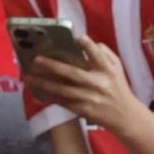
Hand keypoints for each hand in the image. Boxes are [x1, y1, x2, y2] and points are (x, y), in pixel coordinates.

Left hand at [26, 36, 141, 132]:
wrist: (124, 115)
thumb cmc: (118, 88)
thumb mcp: (117, 68)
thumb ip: (105, 54)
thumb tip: (90, 42)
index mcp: (107, 70)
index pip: (98, 55)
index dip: (88, 46)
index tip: (77, 37)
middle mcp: (97, 83)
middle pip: (72, 73)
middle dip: (53, 66)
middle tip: (36, 60)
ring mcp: (89, 97)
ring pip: (63, 89)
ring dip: (44, 83)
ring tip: (28, 78)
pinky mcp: (82, 109)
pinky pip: (62, 102)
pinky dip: (49, 97)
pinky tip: (37, 92)